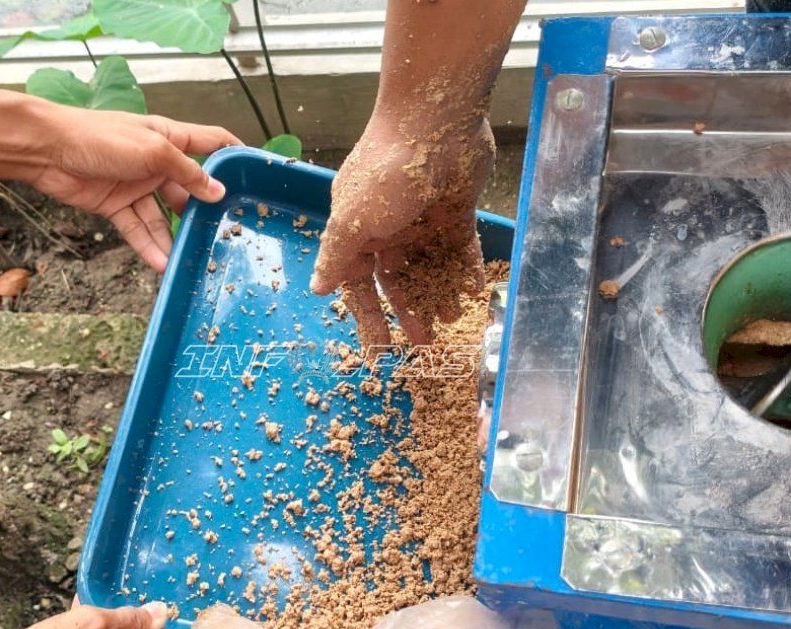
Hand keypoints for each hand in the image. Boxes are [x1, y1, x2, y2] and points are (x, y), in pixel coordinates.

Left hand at [33, 111, 240, 271]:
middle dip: (205, 210)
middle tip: (225, 233)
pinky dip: (149, 246)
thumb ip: (187, 173)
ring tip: (193, 259)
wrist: (47, 150)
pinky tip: (163, 264)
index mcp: (170, 137)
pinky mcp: (116, 205)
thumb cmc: (99, 137)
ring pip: (164, 216)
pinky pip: (138, 229)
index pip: (212, 142)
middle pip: (190, 187)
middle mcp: (157, 161)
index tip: (258, 174)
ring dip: (175, 237)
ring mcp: (137, 185)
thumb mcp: (153, 151)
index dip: (235, 155)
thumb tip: (218, 193)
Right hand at [311, 117, 492, 345]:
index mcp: (357, 228)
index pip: (359, 281)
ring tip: (453, 323)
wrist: (435, 120)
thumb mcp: (352, 220)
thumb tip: (316, 289)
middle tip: (424, 343)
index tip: (381, 347)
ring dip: (439, 295)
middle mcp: (388, 226)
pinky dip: (467, 271)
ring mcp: (423, 219)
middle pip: (397, 280)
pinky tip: (474, 294)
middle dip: (409, 311)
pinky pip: (462, 249)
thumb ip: (336, 257)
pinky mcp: (456, 210)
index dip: (369, 314)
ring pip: (430, 268)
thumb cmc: (385, 170)